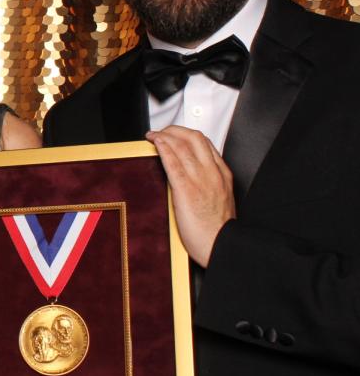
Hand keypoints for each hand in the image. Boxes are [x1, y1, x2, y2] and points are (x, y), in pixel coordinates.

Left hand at [146, 126, 235, 266]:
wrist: (221, 246)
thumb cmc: (218, 230)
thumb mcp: (221, 200)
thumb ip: (210, 185)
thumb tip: (193, 179)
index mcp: (223, 175)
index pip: (206, 144)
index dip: (187, 134)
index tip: (175, 134)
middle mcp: (212, 173)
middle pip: (194, 138)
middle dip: (175, 129)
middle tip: (161, 131)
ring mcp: (200, 180)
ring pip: (183, 146)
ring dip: (164, 135)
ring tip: (153, 134)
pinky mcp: (186, 190)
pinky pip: (173, 163)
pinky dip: (163, 148)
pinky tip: (155, 142)